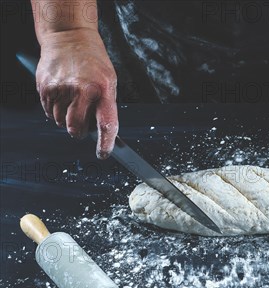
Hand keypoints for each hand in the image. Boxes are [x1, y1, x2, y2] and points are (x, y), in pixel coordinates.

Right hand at [36, 28, 117, 158]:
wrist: (70, 37)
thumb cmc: (94, 63)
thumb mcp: (109, 82)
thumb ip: (105, 106)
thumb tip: (103, 134)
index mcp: (103, 90)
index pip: (106, 123)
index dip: (105, 143)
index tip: (103, 154)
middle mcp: (82, 90)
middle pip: (76, 128)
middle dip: (79, 131)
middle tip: (83, 123)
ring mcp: (61, 88)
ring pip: (61, 122)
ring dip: (66, 119)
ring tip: (72, 100)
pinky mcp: (45, 87)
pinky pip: (49, 112)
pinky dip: (55, 110)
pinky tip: (61, 95)